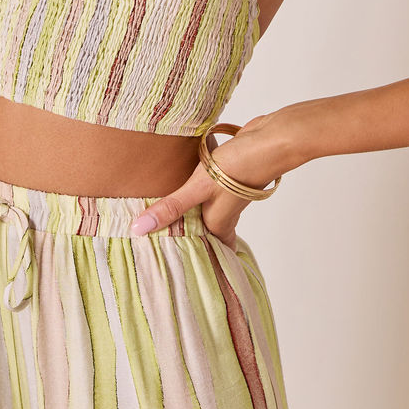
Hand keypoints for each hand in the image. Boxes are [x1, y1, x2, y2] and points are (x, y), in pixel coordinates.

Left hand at [129, 112, 285, 248]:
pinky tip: (179, 184)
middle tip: (155, 243)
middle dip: (183, 237)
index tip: (168, 267)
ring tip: (161, 215)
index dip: (191, 260)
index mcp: (217, 223)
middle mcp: (223, 213)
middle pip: (202, 231)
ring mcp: (227, 195)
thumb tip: (138, 230)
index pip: (204, 250)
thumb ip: (171, 207)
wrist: (270, 140)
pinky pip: (206, 190)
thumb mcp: (198, 187)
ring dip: (186, 212)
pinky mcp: (227, 177)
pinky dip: (192, 191)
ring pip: (203, 209)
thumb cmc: (238, 167)